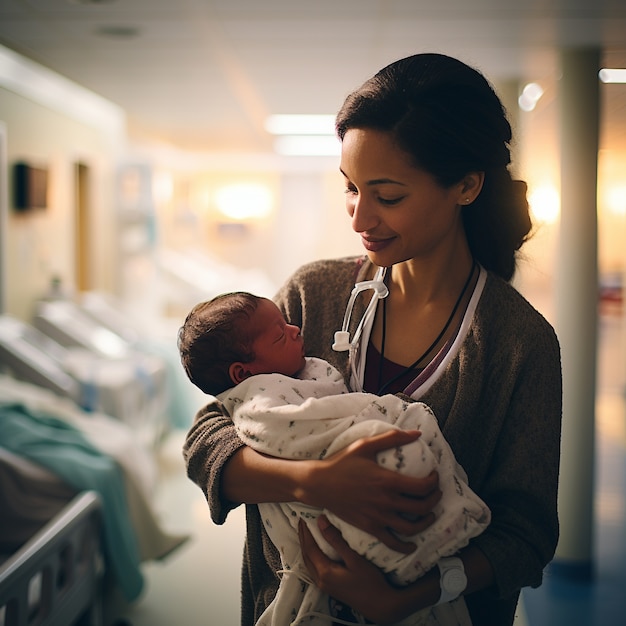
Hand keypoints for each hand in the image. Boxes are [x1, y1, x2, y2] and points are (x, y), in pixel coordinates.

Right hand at [299, 429, 440, 552]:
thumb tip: (417, 433)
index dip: (434, 482)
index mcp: (387, 481)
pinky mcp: (370, 528)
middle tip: (436, 492)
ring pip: (412, 528)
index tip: (434, 476)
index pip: (423, 487)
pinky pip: (393, 542)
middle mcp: (386, 502)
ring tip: (430, 514)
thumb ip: (392, 438)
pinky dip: (406, 546)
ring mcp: (378, 518)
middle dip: (435, 500)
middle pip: (422, 508)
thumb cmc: (342, 462)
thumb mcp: (365, 445)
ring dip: (426, 522)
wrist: (319, 484)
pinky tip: (413, 544)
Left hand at [299, 516, 409, 624]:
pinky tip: (314, 550)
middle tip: (301, 520)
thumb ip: (336, 540)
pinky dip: (311, 555)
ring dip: (305, 546)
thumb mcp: (354, 559)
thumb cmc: (370, 582)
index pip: (310, 547)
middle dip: (302, 537)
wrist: (380, 606)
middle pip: (306, 555)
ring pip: (308, 562)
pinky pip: (313, 568)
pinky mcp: (329, 587)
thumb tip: (321, 521)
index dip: (306, 531)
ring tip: (306, 532)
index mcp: (325, 573)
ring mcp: (324, 586)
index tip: (304, 516)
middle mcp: (320, 580)